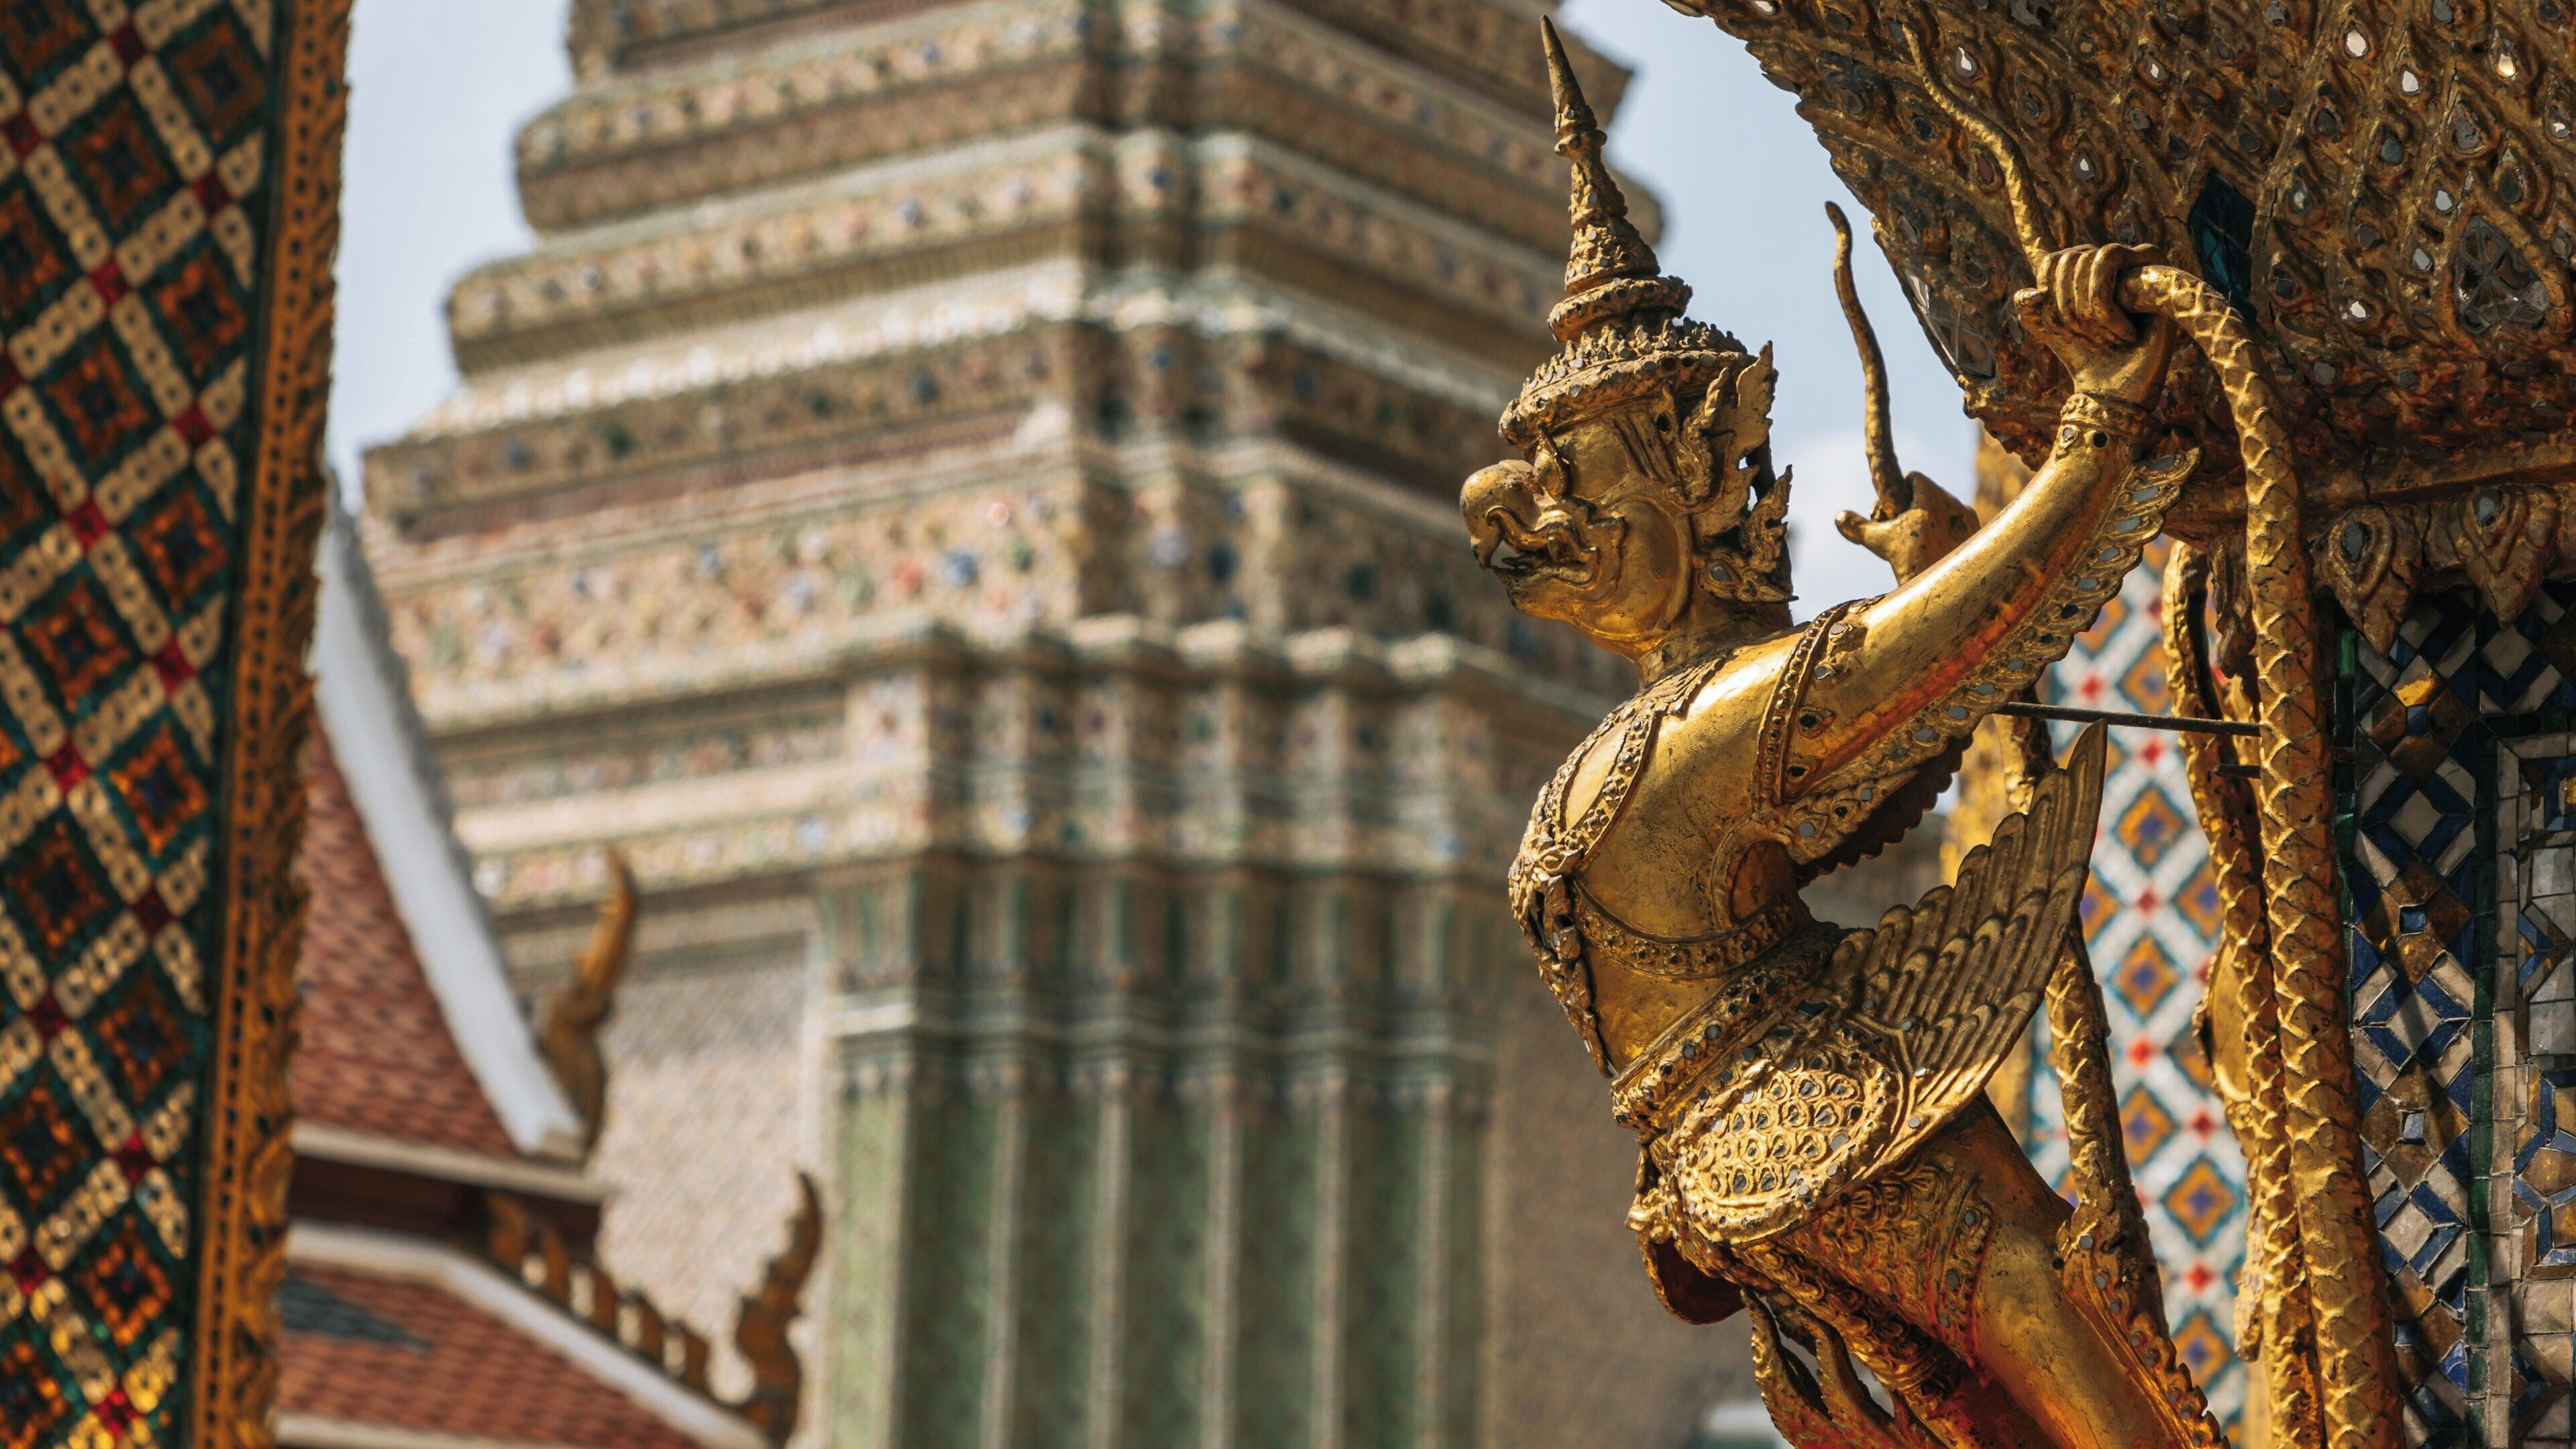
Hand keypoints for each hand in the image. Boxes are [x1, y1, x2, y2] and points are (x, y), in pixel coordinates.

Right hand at [1835, 473, 1978, 583]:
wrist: (1948, 591)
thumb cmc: (1913, 563)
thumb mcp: (1880, 543)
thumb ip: (1859, 527)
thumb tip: (1840, 517)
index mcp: (1931, 496)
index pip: (1914, 477)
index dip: (1897, 490)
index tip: (1890, 511)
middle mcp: (1954, 503)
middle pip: (1928, 492)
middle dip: (1912, 506)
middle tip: (1899, 530)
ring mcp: (1969, 519)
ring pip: (1943, 508)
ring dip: (1929, 518)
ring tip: (1917, 543)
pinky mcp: (1977, 534)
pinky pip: (1957, 523)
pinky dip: (1945, 531)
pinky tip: (1936, 550)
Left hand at [2012, 245, 2174, 404]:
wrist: (2120, 387)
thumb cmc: (2086, 355)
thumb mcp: (2047, 328)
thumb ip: (2028, 308)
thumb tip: (2031, 294)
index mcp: (2081, 267)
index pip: (2049, 262)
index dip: (2048, 298)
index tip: (2060, 328)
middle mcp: (2106, 257)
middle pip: (2066, 263)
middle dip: (2069, 312)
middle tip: (2092, 342)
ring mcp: (2132, 257)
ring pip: (2084, 263)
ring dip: (2089, 314)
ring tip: (2110, 341)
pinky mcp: (2151, 259)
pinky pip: (2107, 259)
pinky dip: (2105, 307)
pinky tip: (2127, 334)